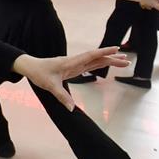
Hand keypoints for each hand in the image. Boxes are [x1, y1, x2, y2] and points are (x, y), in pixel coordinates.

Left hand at [13, 48, 129, 110]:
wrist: (31, 67)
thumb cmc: (39, 73)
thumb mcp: (50, 86)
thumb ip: (62, 97)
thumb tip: (72, 109)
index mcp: (71, 62)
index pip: (91, 55)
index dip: (104, 52)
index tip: (117, 49)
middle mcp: (76, 61)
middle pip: (98, 58)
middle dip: (112, 58)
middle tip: (127, 60)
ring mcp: (76, 64)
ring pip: (95, 61)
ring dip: (109, 61)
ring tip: (123, 62)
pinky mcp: (74, 68)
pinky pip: (90, 65)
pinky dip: (100, 64)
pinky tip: (107, 64)